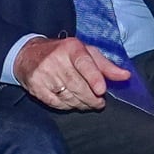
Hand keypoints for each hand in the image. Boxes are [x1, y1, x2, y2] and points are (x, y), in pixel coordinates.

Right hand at [13, 35, 132, 111]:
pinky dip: (67, 106)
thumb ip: (106, 66)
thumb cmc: (63, 54)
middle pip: (78, 85)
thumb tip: (125, 76)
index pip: (84, 63)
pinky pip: (56, 103)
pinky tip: (72, 103)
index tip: (101, 90)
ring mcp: (43, 73)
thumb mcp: (85, 53)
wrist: (28, 54)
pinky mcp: (35, 86)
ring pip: (68, 96)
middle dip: (92, 98)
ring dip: (82, 104)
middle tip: (100, 102)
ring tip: (87, 103)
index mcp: (71, 47)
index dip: (94, 78)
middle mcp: (55, 59)